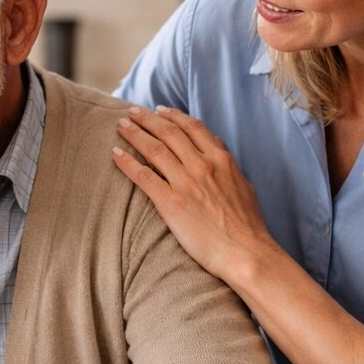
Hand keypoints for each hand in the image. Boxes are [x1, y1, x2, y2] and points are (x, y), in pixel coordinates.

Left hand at [111, 105, 280, 288]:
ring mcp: (185, 183)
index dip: (172, 115)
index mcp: (221, 159)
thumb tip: (217, 144)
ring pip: (154, 149)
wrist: (245, 253)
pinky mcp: (171, 203)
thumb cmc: (247, 225)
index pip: (192, 127)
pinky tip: (115, 154)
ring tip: (121, 125)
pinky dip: (127, 162)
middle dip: (147, 119)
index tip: (159, 110)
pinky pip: (143, 176)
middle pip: (169, 133)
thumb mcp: (243, 185)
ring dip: (134, 133)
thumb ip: (227, 163)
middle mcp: (202, 165)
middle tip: (131, 111)